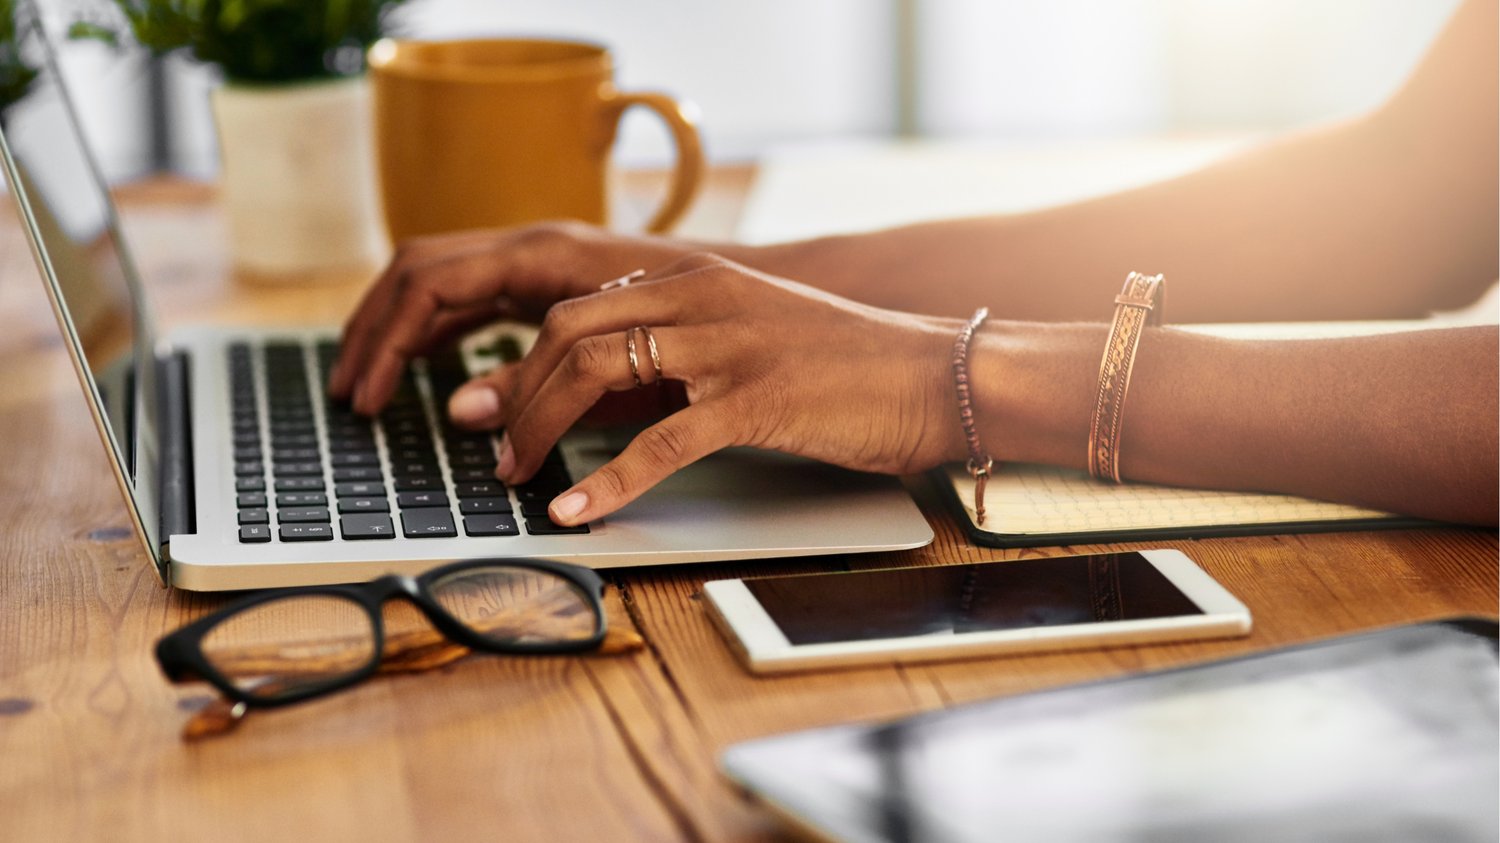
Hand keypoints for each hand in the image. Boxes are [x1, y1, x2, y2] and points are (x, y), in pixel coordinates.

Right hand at [328, 221, 706, 412]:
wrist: (753, 292)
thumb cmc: (700, 320)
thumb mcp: (617, 365)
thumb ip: (538, 383)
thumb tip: (461, 410)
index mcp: (542, 254)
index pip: (429, 283)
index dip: (387, 340)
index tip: (366, 394)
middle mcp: (532, 246)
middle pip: (419, 271)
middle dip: (374, 330)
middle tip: (349, 392)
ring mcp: (538, 259)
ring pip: (439, 277)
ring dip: (397, 328)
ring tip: (369, 384)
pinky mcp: (549, 281)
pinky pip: (471, 293)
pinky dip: (436, 327)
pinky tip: (424, 365)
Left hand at [464, 253, 967, 524]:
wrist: (936, 373)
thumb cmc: (849, 364)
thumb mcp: (753, 333)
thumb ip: (686, 344)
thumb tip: (620, 382)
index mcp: (696, 279)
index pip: (578, 306)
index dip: (520, 358)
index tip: (488, 399)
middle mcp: (702, 298)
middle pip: (568, 332)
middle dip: (513, 392)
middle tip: (486, 441)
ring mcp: (727, 346)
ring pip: (598, 372)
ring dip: (541, 428)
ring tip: (516, 474)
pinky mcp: (755, 400)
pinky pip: (659, 444)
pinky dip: (606, 482)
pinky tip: (576, 512)